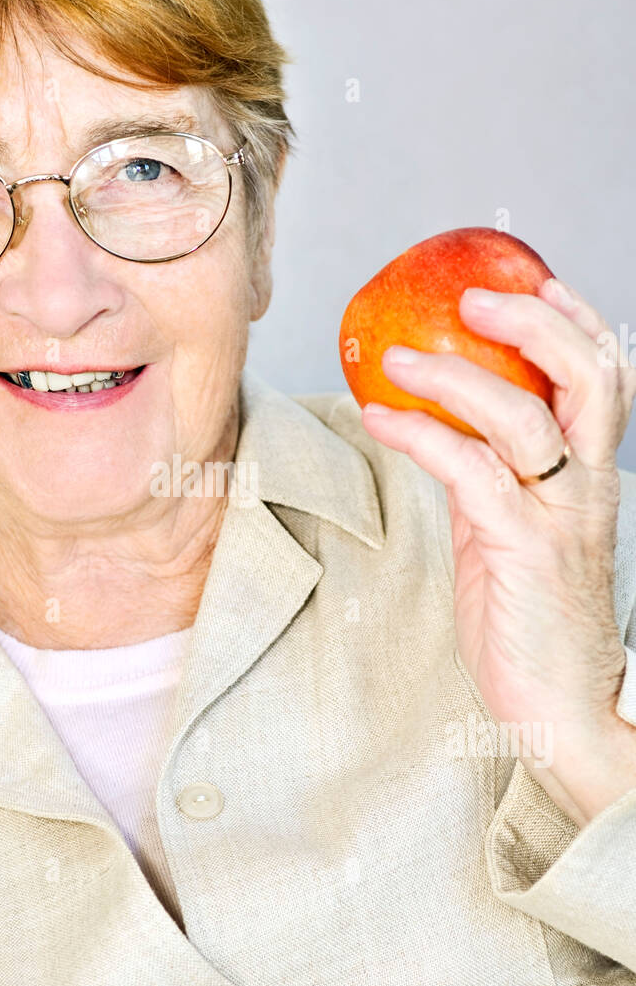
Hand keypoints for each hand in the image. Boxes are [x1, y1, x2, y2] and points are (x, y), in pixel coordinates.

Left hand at [360, 275, 635, 826]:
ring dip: (455, 374)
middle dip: (533, 321)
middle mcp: (587, 485)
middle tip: (471, 296)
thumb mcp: (515, 531)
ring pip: (524, 415)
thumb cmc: (533, 619)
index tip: (533, 279)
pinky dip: (421, 435)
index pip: (605, 378)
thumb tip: (439, 430)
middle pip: (589, 376)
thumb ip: (493, 477)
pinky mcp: (522, 550)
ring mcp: (559, 516)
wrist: (562, 706)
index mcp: (591, 475)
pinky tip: (380, 419)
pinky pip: (469, 472)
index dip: (577, 320)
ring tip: (396, 356)